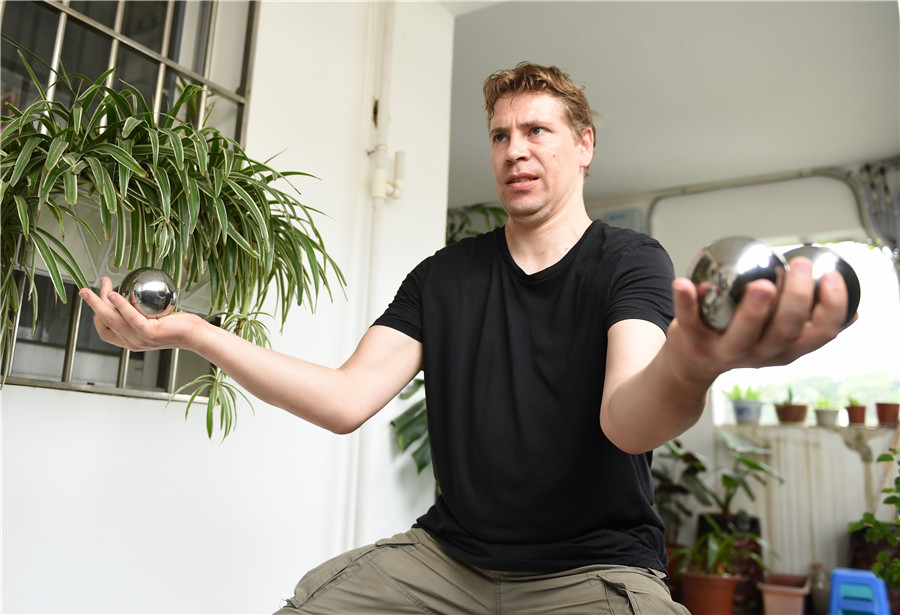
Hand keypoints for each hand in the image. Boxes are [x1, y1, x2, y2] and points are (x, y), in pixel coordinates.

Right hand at [79, 276, 202, 352]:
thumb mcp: (154, 321)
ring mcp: (139, 339)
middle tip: (86, 289)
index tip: (99, 296)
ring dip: (99, 303)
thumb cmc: (179, 326)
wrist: (196, 335)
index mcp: (131, 341)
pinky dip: (120, 305)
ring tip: (97, 287)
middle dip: (93, 304)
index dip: (97, 313)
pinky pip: (130, 318)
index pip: (105, 330)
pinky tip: (114, 294)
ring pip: (112, 320)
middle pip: (104, 323)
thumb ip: (143, 315)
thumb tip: (136, 295)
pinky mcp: (149, 333)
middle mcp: (132, 342)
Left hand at [667, 256, 852, 382]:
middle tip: (799, 266)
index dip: (831, 308)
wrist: (690, 366)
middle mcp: (757, 354)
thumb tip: (853, 311)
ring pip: (742, 336)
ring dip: (753, 310)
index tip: (831, 278)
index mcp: (785, 350)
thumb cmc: (739, 340)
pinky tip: (685, 282)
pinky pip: (688, 320)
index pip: (818, 334)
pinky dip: (685, 300)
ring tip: (762, 284)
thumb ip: (807, 326)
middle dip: (796, 299)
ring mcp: (723, 350)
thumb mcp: (778, 341)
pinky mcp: (691, 340)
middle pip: (784, 332)